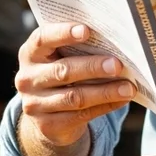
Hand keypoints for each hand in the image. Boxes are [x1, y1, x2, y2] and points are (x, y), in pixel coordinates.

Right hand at [15, 23, 135, 146]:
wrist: (45, 114)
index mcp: (30, 54)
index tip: (87, 30)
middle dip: (93, 67)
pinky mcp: (48, 126)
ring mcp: (35, 104)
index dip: (63, 33)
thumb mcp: (59, 58)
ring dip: (105, 92)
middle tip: (118, 65)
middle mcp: (28, 79)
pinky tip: (122, 100)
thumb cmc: (60, 72)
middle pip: (63, 71)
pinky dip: (105, 106)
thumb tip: (114, 42)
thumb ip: (76, 48)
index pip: (42, 39)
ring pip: (75, 97)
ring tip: (128, 87)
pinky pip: (81, 115)